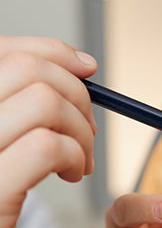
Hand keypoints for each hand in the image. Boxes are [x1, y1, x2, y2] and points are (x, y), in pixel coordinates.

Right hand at [0, 35, 97, 227]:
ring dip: (80, 130)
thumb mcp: (0, 147)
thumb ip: (22, 107)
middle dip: (76, 95)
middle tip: (87, 131)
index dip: (52, 52)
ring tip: (81, 160)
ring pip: (44, 102)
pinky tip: (74, 175)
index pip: (2, 52)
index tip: (87, 68)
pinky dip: (74, 155)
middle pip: (27, 71)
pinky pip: (47, 146)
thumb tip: (79, 67)